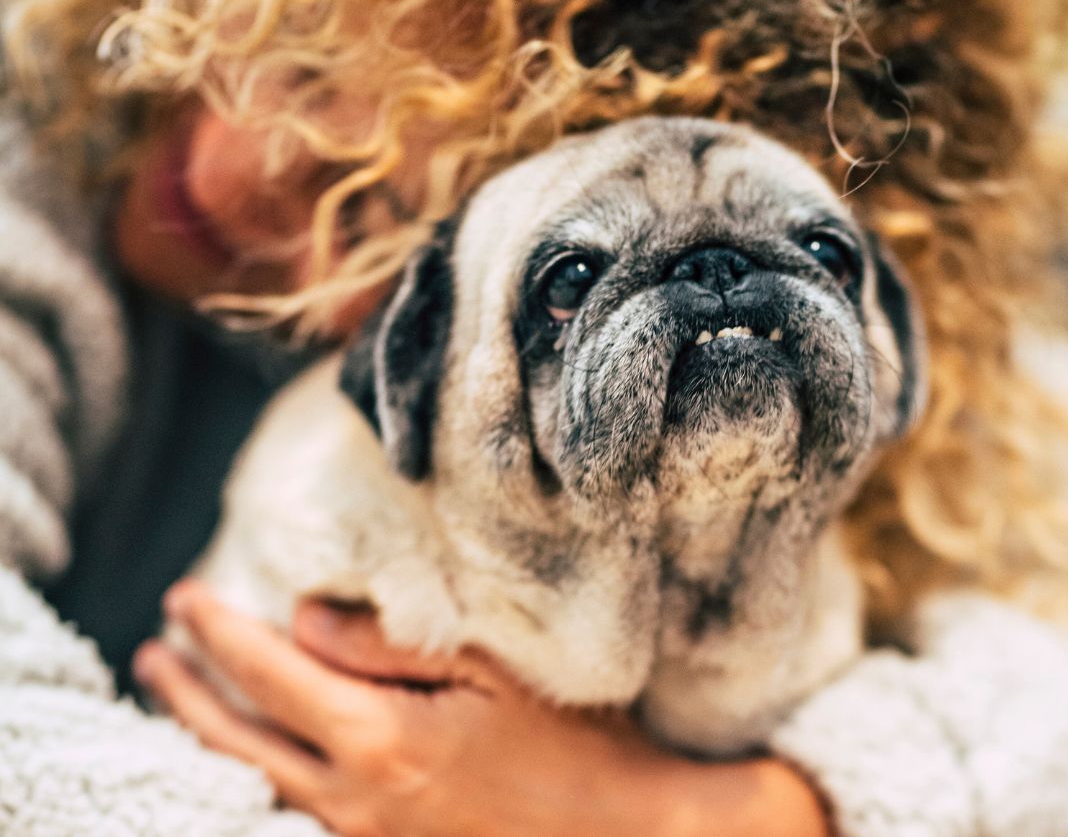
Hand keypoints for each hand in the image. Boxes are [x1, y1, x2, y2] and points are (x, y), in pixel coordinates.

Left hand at [135, 580, 829, 836]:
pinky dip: (256, 779)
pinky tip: (253, 764)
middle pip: (240, 742)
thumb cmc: (570, 746)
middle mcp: (355, 800)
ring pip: (257, 786)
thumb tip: (304, 617)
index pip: (273, 676)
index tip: (185, 596)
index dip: (221, 633)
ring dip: (210, 738)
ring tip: (179, 702)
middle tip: (154, 651)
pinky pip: (296, 814)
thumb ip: (389, 645)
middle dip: (187, 692)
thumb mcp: (491, 673)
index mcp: (382, 742)